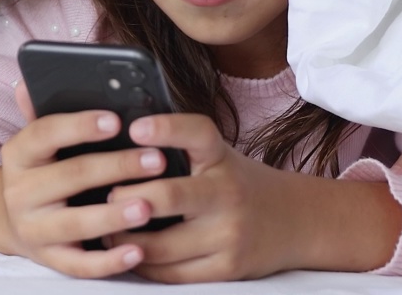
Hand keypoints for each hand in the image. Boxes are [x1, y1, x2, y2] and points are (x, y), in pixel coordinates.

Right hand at [0, 85, 164, 278]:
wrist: (17, 220)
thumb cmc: (45, 168)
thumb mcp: (41, 140)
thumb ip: (44, 111)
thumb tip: (27, 82)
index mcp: (19, 154)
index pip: (45, 133)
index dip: (79, 125)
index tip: (115, 119)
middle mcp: (20, 192)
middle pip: (70, 176)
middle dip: (116, 166)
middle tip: (157, 159)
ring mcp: (34, 229)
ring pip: (76, 223)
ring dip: (114, 215)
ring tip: (148, 206)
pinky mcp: (51, 260)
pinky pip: (80, 265)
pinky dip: (109, 261)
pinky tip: (138, 251)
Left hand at [103, 114, 298, 282]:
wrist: (295, 221)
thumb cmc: (240, 184)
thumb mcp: (219, 157)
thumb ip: (181, 151)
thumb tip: (122, 149)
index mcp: (222, 157)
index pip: (197, 133)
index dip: (166, 128)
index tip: (136, 128)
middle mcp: (227, 193)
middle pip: (169, 196)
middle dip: (127, 199)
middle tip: (107, 197)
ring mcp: (228, 235)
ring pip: (162, 245)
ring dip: (125, 239)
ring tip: (106, 229)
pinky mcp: (226, 268)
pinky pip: (173, 273)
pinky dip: (144, 265)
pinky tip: (130, 252)